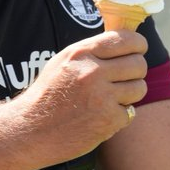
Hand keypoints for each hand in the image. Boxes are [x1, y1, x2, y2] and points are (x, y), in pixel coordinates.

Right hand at [15, 29, 147, 160]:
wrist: (30, 131)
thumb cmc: (46, 96)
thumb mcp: (62, 63)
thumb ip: (90, 52)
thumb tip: (121, 42)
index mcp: (81, 53)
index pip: (126, 39)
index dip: (138, 45)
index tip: (138, 51)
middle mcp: (93, 72)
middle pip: (138, 64)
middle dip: (135, 72)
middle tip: (124, 79)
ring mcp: (101, 96)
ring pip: (139, 88)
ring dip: (130, 94)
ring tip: (111, 99)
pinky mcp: (107, 120)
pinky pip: (129, 112)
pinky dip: (118, 117)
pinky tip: (101, 117)